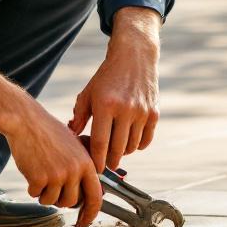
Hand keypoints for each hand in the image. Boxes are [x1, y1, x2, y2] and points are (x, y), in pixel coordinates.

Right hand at [0, 56, 101, 226]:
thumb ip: (83, 167)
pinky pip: (35, 195)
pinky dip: (32, 187)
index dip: (90, 214)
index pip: (95, 197)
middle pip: (70, 202)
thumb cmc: (49, 132)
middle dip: (60, 197)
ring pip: (52, 201)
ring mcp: (57, 175)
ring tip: (41, 171)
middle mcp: (74, 171)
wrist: (26, 121)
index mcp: (86, 163)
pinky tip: (31, 168)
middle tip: (52, 183)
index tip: (83, 223)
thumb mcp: (74, 146)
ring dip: (44, 192)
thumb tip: (92, 192)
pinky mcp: (39, 178)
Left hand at [68, 6, 160, 171]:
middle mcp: (125, 109)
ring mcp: (141, 111)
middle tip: (105, 165)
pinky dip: (137, 145)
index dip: (96, 160)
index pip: (99, 142)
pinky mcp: (154, 112)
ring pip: (131, 147)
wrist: (134, 57)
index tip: (94, 170)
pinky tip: (129, 141)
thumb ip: (79, 116)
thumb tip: (73, 138)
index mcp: (105, 104)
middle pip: (117, 149)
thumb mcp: (88, 93)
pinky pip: (145, 140)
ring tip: (115, 150)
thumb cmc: (106, 77)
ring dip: (123, 153)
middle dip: (110, 162)